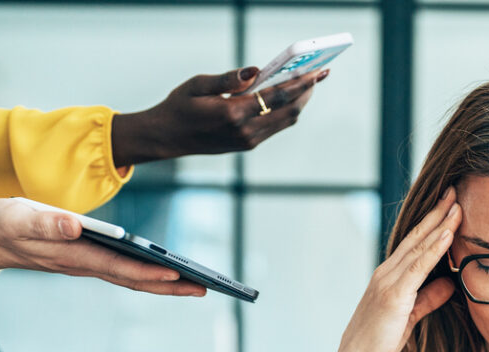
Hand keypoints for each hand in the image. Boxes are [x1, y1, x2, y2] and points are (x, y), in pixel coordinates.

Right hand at [0, 198, 204, 295]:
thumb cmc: (2, 224)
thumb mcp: (19, 217)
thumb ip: (46, 222)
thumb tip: (75, 225)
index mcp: (72, 256)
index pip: (118, 267)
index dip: (148, 271)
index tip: (177, 273)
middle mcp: (83, 265)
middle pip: (134, 280)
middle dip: (170, 286)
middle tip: (205, 289)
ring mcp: (85, 266)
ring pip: (131, 278)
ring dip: (164, 283)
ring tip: (197, 285)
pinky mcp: (85, 260)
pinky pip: (123, 271)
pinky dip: (147, 274)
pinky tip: (166, 274)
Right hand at [111, 67, 327, 164]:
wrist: (168, 137)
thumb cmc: (180, 106)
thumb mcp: (198, 85)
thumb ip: (228, 78)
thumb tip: (255, 71)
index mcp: (233, 115)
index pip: (276, 97)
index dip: (300, 84)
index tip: (316, 72)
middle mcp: (246, 131)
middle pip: (289, 111)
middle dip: (307, 92)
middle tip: (319, 73)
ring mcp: (250, 140)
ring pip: (287, 120)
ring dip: (301, 101)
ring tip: (309, 82)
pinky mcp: (250, 144)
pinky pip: (277, 125)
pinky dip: (288, 109)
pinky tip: (291, 95)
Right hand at [321, 188, 461, 351]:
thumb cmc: (380, 341)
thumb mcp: (411, 315)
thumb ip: (429, 297)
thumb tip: (449, 282)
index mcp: (390, 275)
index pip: (415, 242)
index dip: (433, 222)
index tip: (449, 204)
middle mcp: (387, 272)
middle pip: (417, 236)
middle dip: (437, 212)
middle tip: (454, 190)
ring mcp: (388, 280)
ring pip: (419, 245)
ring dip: (439, 224)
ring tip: (456, 204)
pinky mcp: (393, 294)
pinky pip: (418, 266)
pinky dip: (434, 248)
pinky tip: (448, 234)